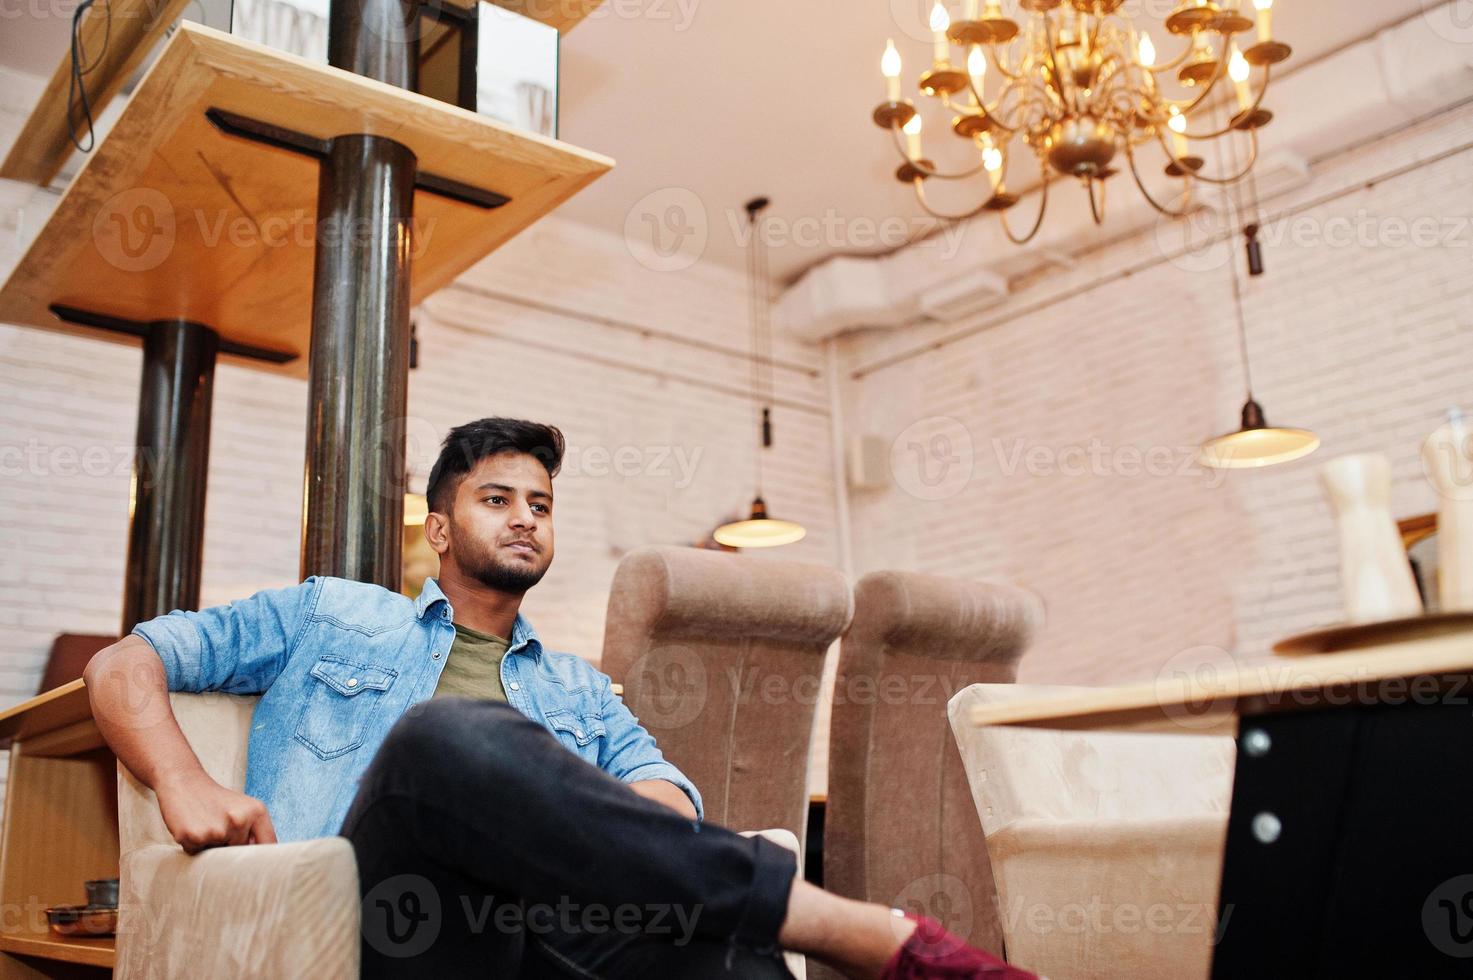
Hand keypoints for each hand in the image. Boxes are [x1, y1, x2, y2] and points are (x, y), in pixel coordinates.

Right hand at [154, 769, 276, 853]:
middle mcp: (240, 820)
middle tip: (219, 827)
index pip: (268, 844)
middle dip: (230, 847)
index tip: (260, 866)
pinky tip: (193, 827)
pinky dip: (194, 846)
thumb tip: (263, 865)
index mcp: (257, 812)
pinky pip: (197, 854)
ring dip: (211, 847)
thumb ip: (255, 832)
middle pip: (241, 854)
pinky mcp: (194, 837)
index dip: (265, 859)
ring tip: (206, 825)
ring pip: (218, 856)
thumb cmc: (216, 800)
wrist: (184, 781)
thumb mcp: (243, 809)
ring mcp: (217, 830)